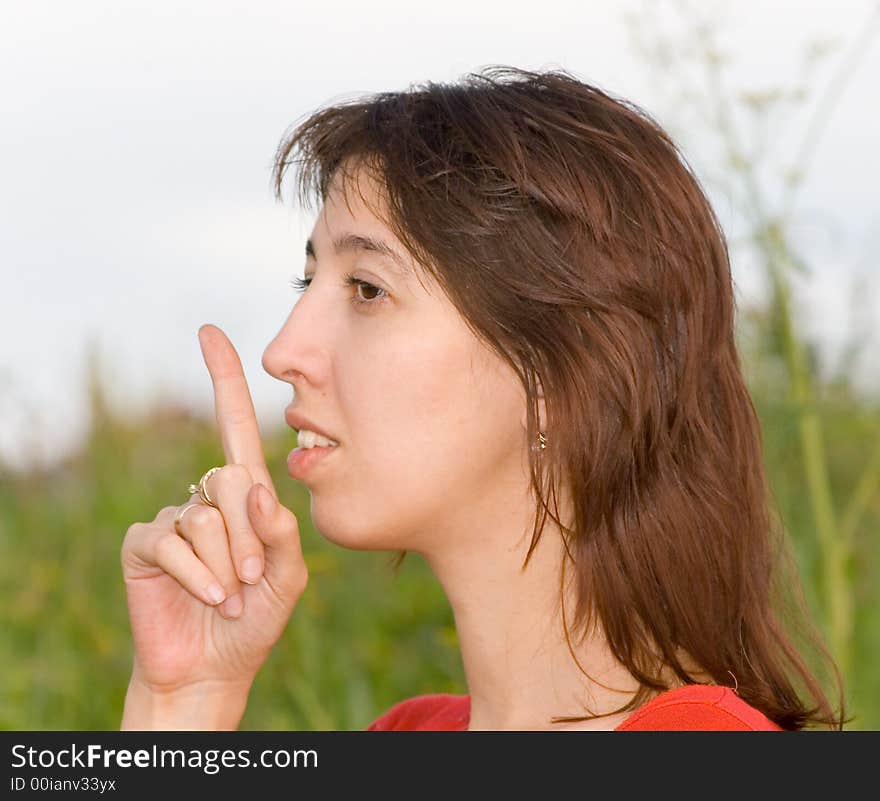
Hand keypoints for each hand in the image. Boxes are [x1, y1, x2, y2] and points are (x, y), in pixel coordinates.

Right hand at [120, 324, 307, 697]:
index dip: (224, 379)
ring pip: (205, 517)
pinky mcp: (145, 543)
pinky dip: (198, 576)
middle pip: (232, 480)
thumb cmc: (255, 619)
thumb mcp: (288, 577)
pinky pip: (174, 542)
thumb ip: (281, 532)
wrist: (215, 667)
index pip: (235, 428)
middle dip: (250, 539)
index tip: (210, 332)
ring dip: (227, 565)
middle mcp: (208, 497)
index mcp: (246, 497)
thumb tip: (254, 488)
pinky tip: (207, 598)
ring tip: (229, 595)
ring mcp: (174, 518)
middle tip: (252, 581)